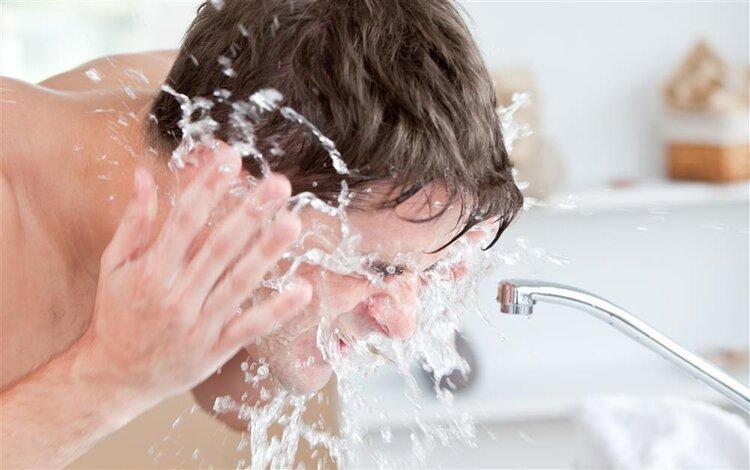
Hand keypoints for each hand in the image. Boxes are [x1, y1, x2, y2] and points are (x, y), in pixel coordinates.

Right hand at [78, 145, 310, 405]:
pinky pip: (251, 327)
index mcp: (151, 270)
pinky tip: (302, 288)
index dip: (208, 186)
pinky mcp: (217, 348)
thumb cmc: (117, 315)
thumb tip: (142, 174)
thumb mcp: (113, 266)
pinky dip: (277, 310)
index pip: (184, 220)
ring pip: (238, 283)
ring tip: (293, 223)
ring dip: (267, 252)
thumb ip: (133, 221)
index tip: (230, 158)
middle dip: (250, 213)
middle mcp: (176, 295)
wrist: (115, 377)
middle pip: (219, 247)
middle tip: (278, 184)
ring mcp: (199, 324)